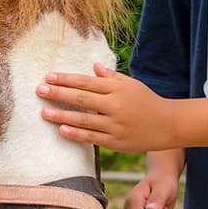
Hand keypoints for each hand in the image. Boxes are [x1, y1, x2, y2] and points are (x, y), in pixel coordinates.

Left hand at [36, 64, 175, 152]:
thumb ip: (110, 77)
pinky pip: (92, 137)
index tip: (49, 76)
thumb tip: (93, 67)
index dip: (66, 79)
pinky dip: (76, 133)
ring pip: (84, 119)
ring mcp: (115, 125)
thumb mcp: (131, 85)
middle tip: (40, 90)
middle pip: (82, 99)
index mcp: (117, 89)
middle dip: (58, 94)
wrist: (167, 124)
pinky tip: (61, 130)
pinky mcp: (116, 141)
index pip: (86, 82)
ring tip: (44, 112)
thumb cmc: (146, 101)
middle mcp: (115, 106)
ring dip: (62, 115)